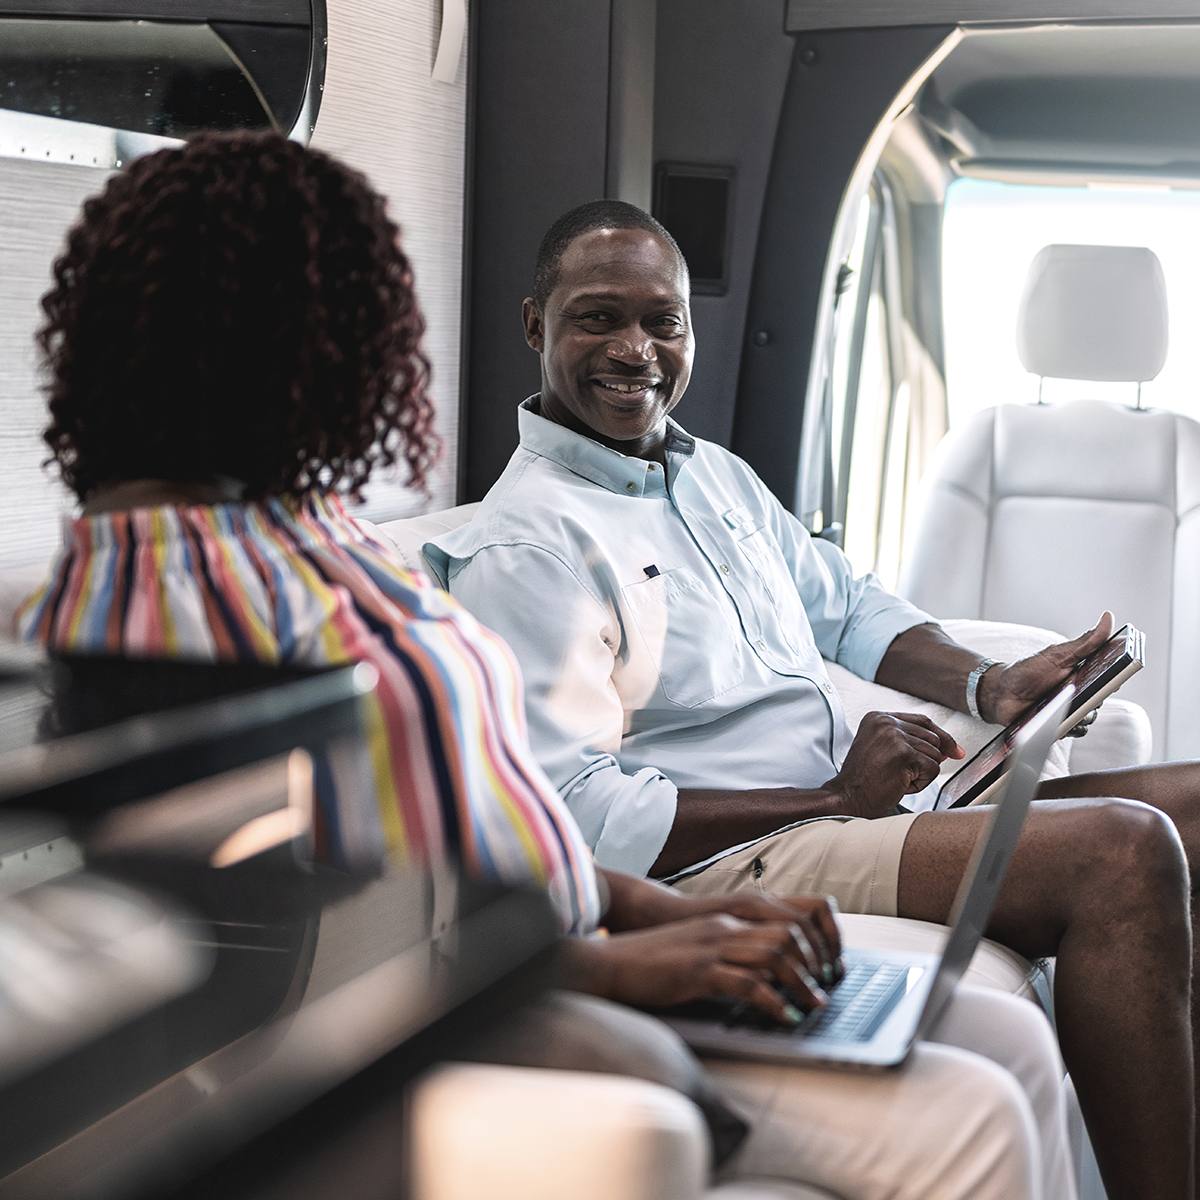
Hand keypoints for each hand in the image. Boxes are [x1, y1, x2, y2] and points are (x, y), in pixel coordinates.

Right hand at [597, 871, 840, 980]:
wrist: (613, 962)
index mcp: (727, 920)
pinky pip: (748, 983)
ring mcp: (712, 946)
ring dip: (802, 982)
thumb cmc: (653, 962)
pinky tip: (784, 1016)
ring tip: (814, 1004)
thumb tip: (765, 979)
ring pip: (775, 954)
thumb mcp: (699, 951)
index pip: (786, 918)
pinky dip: (773, 1002)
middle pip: (789, 934)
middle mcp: (724, 927)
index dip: (814, 941)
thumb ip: (731, 956)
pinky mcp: (699, 970)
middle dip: (815, 962)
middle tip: (825, 987)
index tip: (824, 968)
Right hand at [823, 711, 963, 818]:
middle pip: (932, 737)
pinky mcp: (904, 754)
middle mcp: (885, 722)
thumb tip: (948, 749)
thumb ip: (910, 741)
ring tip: (895, 778)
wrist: (847, 798)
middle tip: (900, 774)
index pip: (922, 721)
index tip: (955, 750)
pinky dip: (920, 783)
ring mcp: (894, 737)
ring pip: (934, 755)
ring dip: (920, 773)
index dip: (941, 736)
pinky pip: (932, 769)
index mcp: (877, 717)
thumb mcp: (882, 750)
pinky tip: (899, 784)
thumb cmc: (863, 781)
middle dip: (926, 760)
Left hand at [979, 612, 1113, 725]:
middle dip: (1093, 697)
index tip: (1115, 677)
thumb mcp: (1057, 654)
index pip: (1110, 678)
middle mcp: (1080, 694)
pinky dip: (1068, 727)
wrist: (1000, 692)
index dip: (1116, 678)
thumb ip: (1085, 642)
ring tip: (1062, 705)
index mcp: (1084, 675)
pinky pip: (1073, 731)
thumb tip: (1108, 617)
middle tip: (1080, 691)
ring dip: (1080, 713)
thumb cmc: (1028, 671)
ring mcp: (1070, 712)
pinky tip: (1056, 720)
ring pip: (1089, 718)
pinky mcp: (1059, 727)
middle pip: (1100, 700)